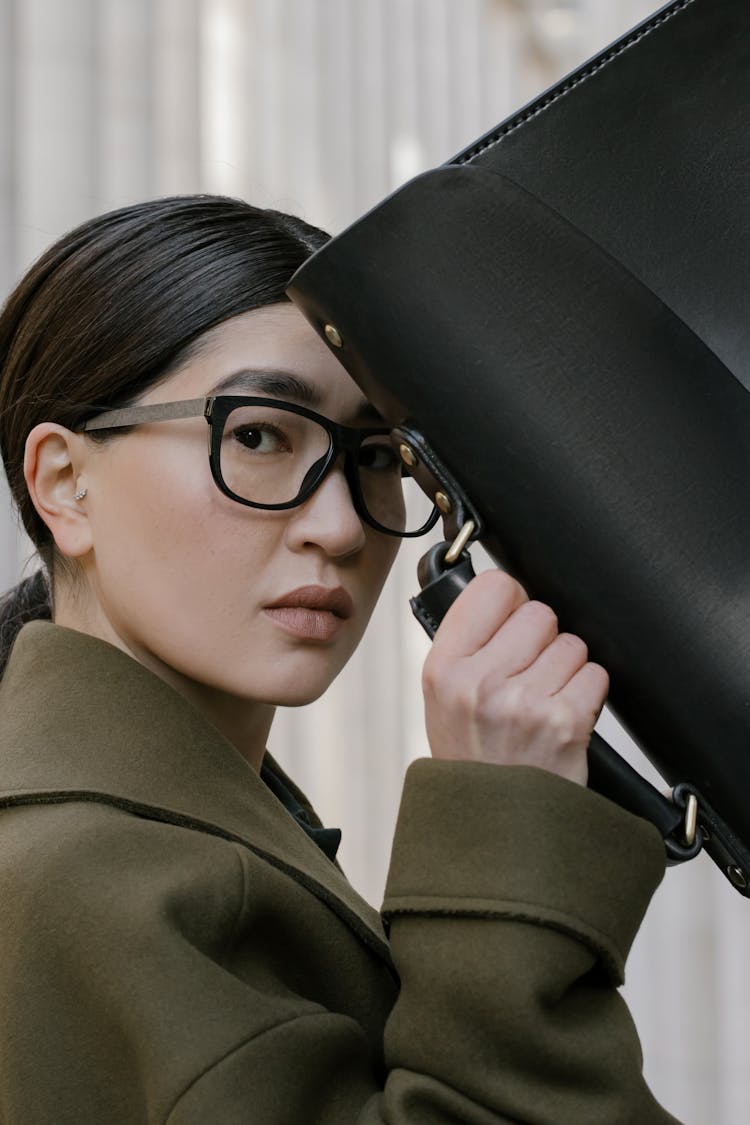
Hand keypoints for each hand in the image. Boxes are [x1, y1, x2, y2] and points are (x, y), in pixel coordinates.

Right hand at [422, 570, 608, 784]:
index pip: (493, 589)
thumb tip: (504, 593)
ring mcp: (523, 702)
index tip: (512, 621)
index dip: (512, 601)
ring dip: (567, 670)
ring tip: (543, 703)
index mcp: (444, 668)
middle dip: (542, 641)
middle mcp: (479, 682)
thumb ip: (467, 645)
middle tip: (528, 676)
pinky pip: (595, 675)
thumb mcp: (443, 700)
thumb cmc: (473, 761)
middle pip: (539, 613)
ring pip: (572, 644)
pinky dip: (587, 694)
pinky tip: (564, 718)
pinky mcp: (565, 722)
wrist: (494, 829)